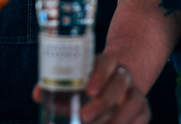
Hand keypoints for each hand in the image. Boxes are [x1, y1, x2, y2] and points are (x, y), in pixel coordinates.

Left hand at [31, 54, 149, 123]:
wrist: (120, 75)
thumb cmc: (91, 78)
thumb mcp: (79, 76)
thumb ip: (60, 85)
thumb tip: (36, 96)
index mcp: (108, 61)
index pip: (106, 63)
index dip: (99, 75)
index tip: (88, 90)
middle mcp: (124, 74)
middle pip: (120, 83)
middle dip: (104, 102)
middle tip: (85, 116)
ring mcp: (136, 91)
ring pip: (135, 101)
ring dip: (119, 118)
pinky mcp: (144, 107)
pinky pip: (143, 117)